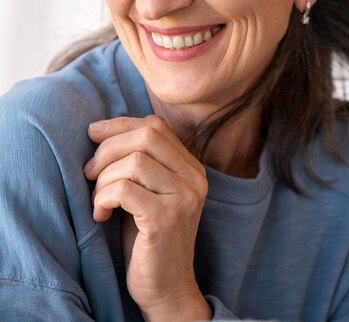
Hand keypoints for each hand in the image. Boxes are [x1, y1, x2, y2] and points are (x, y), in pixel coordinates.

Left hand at [83, 115, 209, 318]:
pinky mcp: (165, 219)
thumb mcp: (148, 192)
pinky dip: (103, 198)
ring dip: (103, 179)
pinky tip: (99, 215)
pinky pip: (124, 190)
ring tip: (97, 201)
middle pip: (146, 136)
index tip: (93, 134)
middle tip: (89, 172)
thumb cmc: (147, 238)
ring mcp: (183, 197)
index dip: (120, 125)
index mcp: (191, 168)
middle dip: (108, 149)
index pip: (155, 126)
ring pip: (133, 162)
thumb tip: (99, 128)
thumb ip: (138, 161)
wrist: (166, 289)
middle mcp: (194, 178)